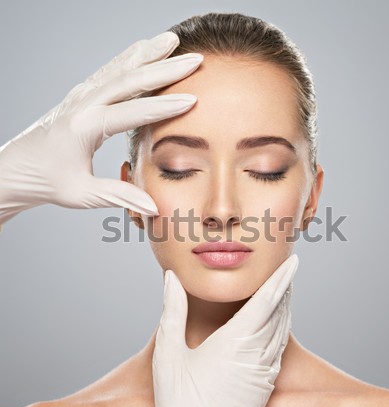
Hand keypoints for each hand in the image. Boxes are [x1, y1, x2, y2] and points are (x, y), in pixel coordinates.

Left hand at [0, 32, 202, 225]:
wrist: (19, 168)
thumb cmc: (49, 182)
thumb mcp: (83, 195)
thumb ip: (120, 197)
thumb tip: (154, 208)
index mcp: (84, 127)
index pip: (132, 112)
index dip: (164, 107)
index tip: (192, 100)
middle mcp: (83, 104)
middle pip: (128, 79)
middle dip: (164, 69)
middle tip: (194, 59)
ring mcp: (82, 96)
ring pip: (120, 68)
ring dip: (148, 53)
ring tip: (173, 40)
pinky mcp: (83, 95)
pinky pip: (111, 71)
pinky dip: (131, 57)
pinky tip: (146, 49)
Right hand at [152, 254, 298, 406]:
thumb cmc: (177, 401)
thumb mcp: (168, 352)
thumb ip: (172, 310)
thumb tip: (171, 280)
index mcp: (234, 341)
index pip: (267, 300)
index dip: (282, 278)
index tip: (294, 261)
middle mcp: (256, 354)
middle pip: (280, 312)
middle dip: (285, 288)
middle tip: (287, 270)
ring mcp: (264, 372)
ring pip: (282, 331)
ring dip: (286, 308)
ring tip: (284, 291)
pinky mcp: (266, 387)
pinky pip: (280, 350)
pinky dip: (282, 330)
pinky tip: (278, 325)